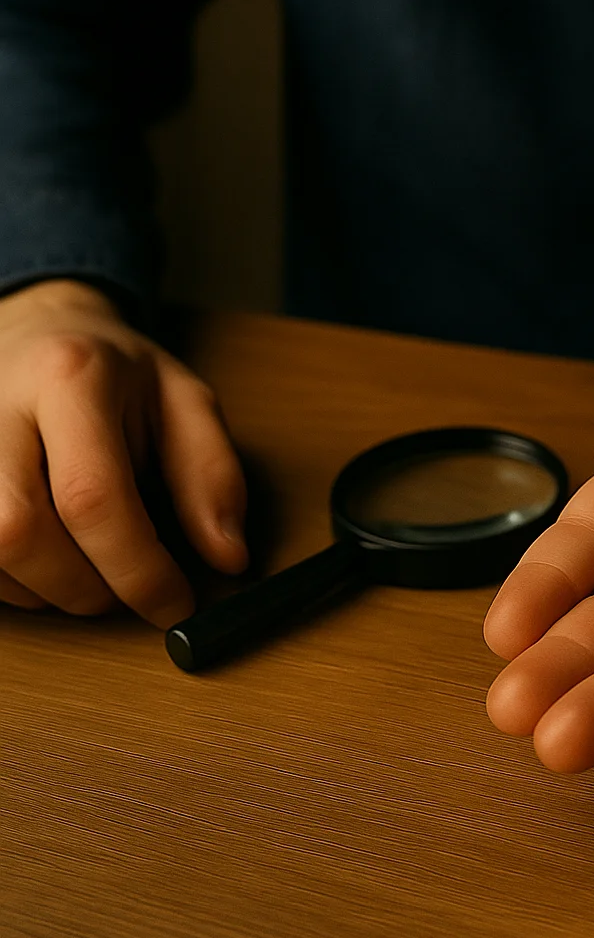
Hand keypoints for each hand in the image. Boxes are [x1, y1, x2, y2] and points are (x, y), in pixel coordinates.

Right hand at [0, 280, 246, 626]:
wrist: (37, 333)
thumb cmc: (115, 374)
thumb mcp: (186, 402)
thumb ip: (213, 476)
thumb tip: (228, 557)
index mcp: (71, 379)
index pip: (92, 496)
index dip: (136, 568)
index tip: (175, 604)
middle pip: (18, 532)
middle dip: (83, 586)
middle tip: (127, 589)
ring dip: (47, 590)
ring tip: (91, 567)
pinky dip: (15, 581)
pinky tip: (49, 559)